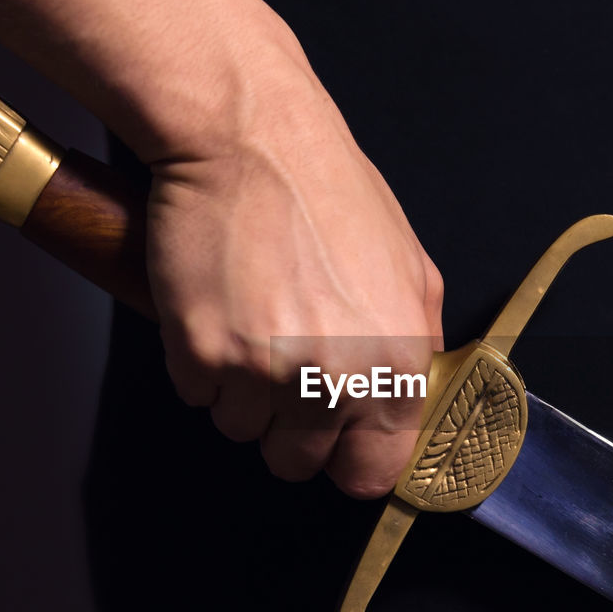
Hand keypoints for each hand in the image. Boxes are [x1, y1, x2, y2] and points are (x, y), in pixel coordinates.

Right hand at [145, 55, 443, 497]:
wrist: (251, 138)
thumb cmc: (329, 192)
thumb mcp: (411, 272)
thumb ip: (416, 348)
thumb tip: (405, 402)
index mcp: (396, 365)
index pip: (372, 473)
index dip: (349, 456)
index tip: (336, 437)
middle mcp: (335, 379)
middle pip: (297, 463)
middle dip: (288, 424)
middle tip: (283, 364)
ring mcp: (265, 372)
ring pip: (241, 431)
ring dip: (240, 391)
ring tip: (251, 322)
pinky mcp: (202, 354)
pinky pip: (196, 396)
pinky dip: (199, 363)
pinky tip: (219, 307)